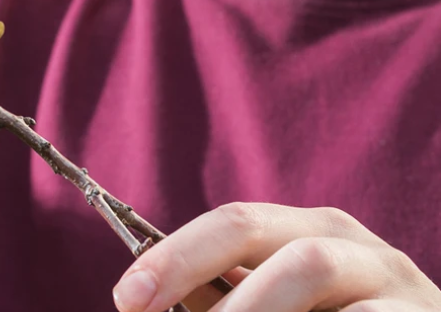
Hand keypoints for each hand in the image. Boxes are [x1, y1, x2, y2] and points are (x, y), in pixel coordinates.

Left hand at [113, 202, 440, 311]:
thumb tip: (146, 299)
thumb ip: (228, 298)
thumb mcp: (282, 306)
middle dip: (195, 266)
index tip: (127, 294)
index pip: (233, 222)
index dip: (176, 255)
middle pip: (265, 235)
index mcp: (311, 229)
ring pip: (309, 269)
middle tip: (147, 310)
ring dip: (252, 309)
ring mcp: (397, 285)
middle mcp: (353, 244)